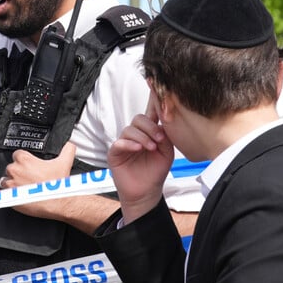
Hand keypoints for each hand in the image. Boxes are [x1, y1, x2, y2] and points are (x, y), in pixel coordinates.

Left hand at [3, 142, 120, 231]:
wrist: (58, 202)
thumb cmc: (58, 184)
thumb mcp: (65, 162)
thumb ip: (67, 149)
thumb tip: (70, 144)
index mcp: (24, 160)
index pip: (17, 154)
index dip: (24, 160)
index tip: (30, 165)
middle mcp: (14, 170)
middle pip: (11, 167)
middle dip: (18, 172)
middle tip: (29, 178)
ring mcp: (10, 184)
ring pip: (5, 180)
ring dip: (12, 183)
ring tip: (23, 187)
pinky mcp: (9, 197)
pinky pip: (2, 193)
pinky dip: (8, 194)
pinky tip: (18, 195)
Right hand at [108, 96, 171, 221]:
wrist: (147, 191)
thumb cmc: (156, 171)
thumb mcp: (167, 152)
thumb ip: (165, 136)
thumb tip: (163, 121)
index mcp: (148, 132)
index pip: (150, 113)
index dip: (152, 102)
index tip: (156, 90)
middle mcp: (136, 135)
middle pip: (139, 118)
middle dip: (150, 127)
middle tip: (159, 139)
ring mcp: (124, 142)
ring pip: (130, 129)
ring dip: (142, 137)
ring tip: (151, 148)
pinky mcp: (115, 153)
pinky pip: (119, 142)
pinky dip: (130, 144)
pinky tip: (138, 149)